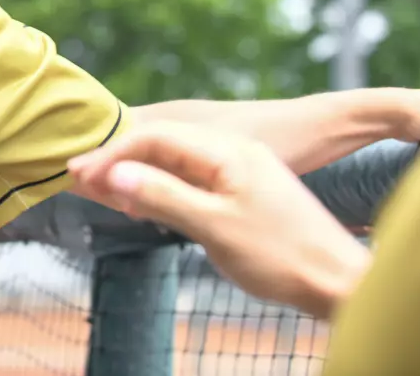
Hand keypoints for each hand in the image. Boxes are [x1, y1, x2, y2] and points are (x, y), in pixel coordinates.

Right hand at [69, 122, 370, 318]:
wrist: (340, 283)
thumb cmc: (282, 256)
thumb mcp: (214, 227)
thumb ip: (163, 197)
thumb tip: (113, 176)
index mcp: (227, 150)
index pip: (155, 137)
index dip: (113, 154)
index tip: (79, 174)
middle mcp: (233, 152)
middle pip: (163, 145)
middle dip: (120, 162)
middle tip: (80, 182)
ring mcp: (241, 171)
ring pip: (176, 164)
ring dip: (139, 177)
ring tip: (105, 196)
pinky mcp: (244, 193)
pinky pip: (193, 181)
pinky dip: (163, 191)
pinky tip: (146, 207)